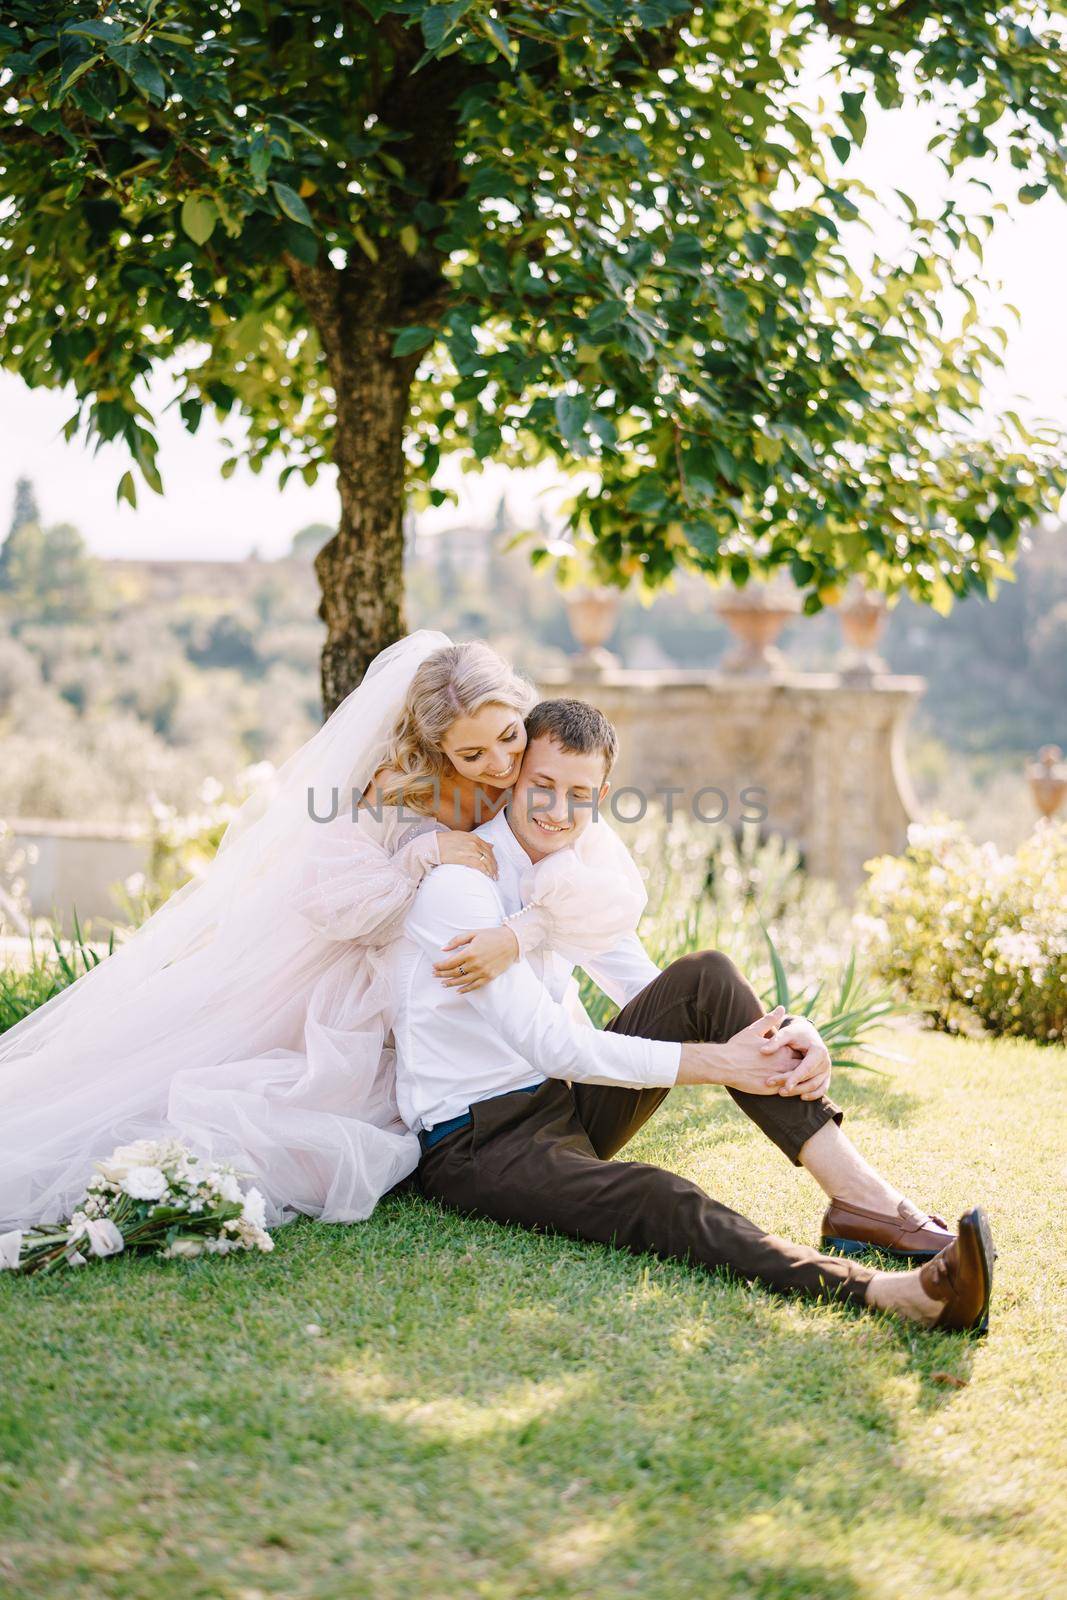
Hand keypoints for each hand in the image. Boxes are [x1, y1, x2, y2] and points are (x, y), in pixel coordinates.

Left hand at [433, 925, 519, 990]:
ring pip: (462, 981)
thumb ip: (457, 941)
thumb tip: (442, 949)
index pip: (450, 963)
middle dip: (442, 974)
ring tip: (443, 984)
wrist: (512, 942)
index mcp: (470, 952)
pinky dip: (466, 989)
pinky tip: (458, 991)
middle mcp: (475, 964)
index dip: (440, 966)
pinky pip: (475, 986)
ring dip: (451, 983)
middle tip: (434, 975)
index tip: (434, 967)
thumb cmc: (492, 935)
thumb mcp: (473, 933)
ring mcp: (482, 972)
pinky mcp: (489, 977)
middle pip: (454, 973)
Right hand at [436, 831, 497, 877]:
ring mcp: (470, 850)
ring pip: (486, 861)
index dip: (493, 858)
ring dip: (491, 870)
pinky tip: (487, 876)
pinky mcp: (465, 857)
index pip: (488, 848)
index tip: (494, 865)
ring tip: (493, 877)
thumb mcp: (463, 837)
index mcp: (473, 837)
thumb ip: (476, 841)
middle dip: (494, 865)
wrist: (433, 845)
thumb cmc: (445, 842)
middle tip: (496, 874)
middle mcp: (474, 843)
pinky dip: (485, 871)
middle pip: (489, 855)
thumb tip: (490, 845)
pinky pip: (479, 865)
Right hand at [677, 1006, 797, 1091]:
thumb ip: (770, 1020)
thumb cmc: (738, 1047)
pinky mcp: (770, 1090)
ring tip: (795, 1079)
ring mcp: (778, 1078)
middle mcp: (783, 1064)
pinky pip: (786, 1091)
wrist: (724, 1065)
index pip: (801, 1052)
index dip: (801, 1053)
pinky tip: (786, 1089)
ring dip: (798, 1080)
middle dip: (803, 1068)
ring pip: (796, 1081)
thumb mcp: (754, 1030)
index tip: (799, 1052)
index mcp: (782, 1049)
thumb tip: (781, 1008)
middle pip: (803, 1067)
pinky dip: (789, 1090)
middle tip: (801, 1068)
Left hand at [761, 1015, 831, 1099]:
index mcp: (818, 1051)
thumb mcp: (787, 1033)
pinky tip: (801, 1097)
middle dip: (793, 1085)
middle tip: (776, 1089)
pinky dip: (813, 1095)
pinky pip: (821, 1089)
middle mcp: (825, 1062)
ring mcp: (826, 1070)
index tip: (784, 1086)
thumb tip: (762, 1051)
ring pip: (814, 1086)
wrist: (806, 1033)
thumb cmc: (795, 1033)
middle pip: (810, 1079)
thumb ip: (776, 1041)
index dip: (795, 1077)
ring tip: (782, 1093)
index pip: (807, 1068)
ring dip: (799, 1091)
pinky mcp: (825, 1076)